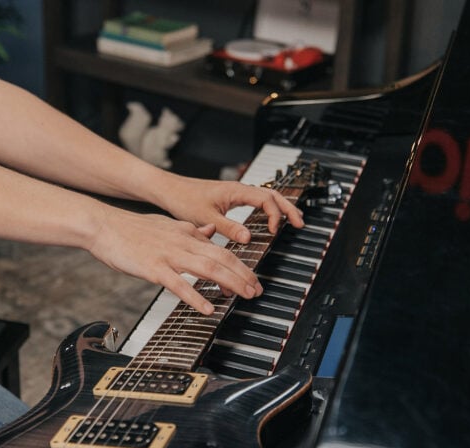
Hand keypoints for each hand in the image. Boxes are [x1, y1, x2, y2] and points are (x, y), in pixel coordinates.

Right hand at [86, 208, 263, 315]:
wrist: (104, 226)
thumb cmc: (132, 229)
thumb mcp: (168, 225)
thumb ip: (191, 230)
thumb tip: (210, 231)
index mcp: (187, 233)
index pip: (221, 250)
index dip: (240, 265)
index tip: (251, 279)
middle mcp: (183, 243)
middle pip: (222, 258)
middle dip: (243, 275)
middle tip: (257, 291)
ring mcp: (169, 256)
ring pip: (207, 268)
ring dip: (229, 283)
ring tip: (243, 296)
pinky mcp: (153, 268)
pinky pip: (179, 284)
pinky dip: (195, 296)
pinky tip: (207, 308)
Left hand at [154, 176, 303, 243]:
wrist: (169, 190)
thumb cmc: (183, 199)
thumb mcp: (205, 217)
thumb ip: (228, 227)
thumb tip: (248, 237)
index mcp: (235, 190)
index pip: (266, 199)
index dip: (275, 215)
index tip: (274, 231)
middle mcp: (238, 189)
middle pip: (272, 195)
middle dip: (288, 209)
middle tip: (300, 224)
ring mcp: (236, 193)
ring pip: (266, 197)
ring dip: (280, 208)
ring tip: (292, 221)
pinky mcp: (230, 198)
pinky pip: (256, 201)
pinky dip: (268, 209)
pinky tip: (269, 220)